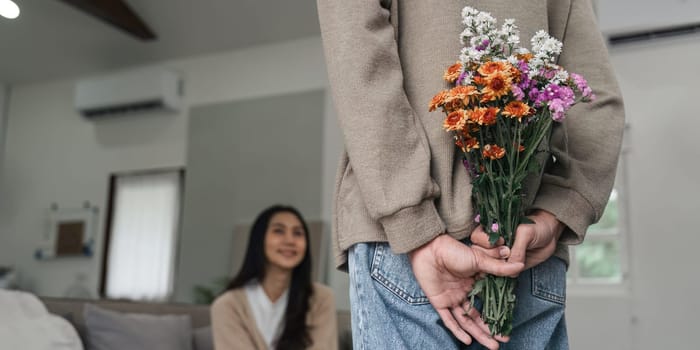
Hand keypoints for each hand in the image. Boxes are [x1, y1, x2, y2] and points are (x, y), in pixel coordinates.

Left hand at [408, 234, 523, 348]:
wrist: (430, 248)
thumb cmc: (453, 250)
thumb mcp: (479, 260)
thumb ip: (498, 268)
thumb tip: (520, 266)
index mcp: (474, 283)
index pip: (488, 302)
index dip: (498, 313)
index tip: (508, 324)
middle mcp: (464, 293)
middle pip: (478, 316)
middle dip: (490, 329)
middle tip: (504, 339)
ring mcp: (452, 298)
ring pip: (466, 320)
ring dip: (478, 333)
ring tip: (492, 345)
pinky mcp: (439, 302)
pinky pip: (448, 320)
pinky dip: (457, 330)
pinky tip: (467, 340)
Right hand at [471, 210, 564, 269]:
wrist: (551, 235)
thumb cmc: (538, 227)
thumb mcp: (526, 233)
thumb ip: (517, 249)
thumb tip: (511, 266)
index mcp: (494, 230)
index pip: (478, 237)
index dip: (484, 242)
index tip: (501, 242)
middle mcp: (494, 244)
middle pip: (480, 253)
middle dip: (490, 256)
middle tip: (507, 254)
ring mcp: (501, 255)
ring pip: (489, 265)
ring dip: (497, 267)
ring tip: (510, 263)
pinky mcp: (510, 265)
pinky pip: (502, 273)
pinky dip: (504, 275)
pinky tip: (510, 272)